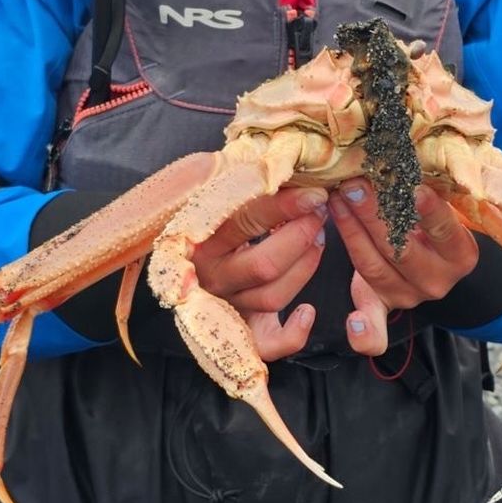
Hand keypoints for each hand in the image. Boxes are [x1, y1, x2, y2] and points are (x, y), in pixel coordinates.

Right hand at [191, 184, 327, 362]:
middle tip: (320, 215)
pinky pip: (269, 345)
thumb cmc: (209, 223)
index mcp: (198, 240)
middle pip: (263, 265)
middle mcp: (209, 278)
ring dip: (306, 268)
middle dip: (300, 237)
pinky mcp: (241, 334)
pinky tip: (308, 311)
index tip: (316, 193)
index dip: (285, 206)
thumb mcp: (213, 198)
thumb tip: (274, 157)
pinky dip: (294, 334)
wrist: (181, 267)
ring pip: (273, 296)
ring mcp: (224, 308)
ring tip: (320, 240)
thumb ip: (236, 182)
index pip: (244, 222)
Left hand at [328, 179, 479, 356]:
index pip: (445, 233)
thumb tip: (447, 153)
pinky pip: (375, 328)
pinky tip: (352, 324)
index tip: (413, 188)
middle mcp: (439, 282)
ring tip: (337, 200)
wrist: (430, 258)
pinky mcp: (383, 306)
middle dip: (374, 215)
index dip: (430, 213)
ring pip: (375, 267)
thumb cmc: (435, 220)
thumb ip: (446, 188)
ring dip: (351, 233)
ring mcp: (409, 297)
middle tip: (356, 184)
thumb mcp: (450, 204)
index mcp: (461, 255)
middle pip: (402, 249)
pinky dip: (364, 331)